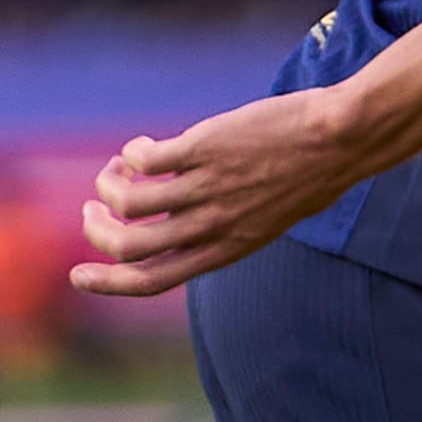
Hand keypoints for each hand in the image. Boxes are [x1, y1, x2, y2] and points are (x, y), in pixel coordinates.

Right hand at [68, 90, 377, 297]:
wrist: (342, 138)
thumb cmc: (314, 174)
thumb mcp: (272, 217)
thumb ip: (229, 227)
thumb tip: (192, 220)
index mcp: (228, 248)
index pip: (155, 280)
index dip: (109, 283)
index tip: (79, 276)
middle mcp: (213, 225)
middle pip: (129, 246)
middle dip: (96, 231)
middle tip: (91, 210)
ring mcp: (206, 188)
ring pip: (127, 201)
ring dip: (107, 185)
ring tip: (116, 168)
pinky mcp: (201, 149)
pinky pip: (144, 160)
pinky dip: (131, 154)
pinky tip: (142, 146)